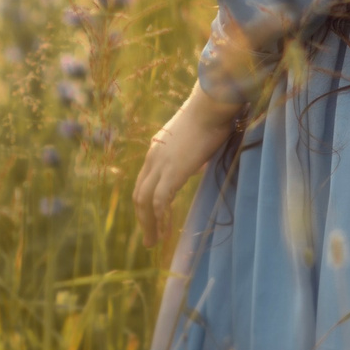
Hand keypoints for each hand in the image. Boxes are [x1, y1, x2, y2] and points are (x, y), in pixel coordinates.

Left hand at [133, 81, 240, 249]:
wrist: (210, 106)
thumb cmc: (210, 117)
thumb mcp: (196, 138)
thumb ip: (192, 153)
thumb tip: (199, 163)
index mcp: (157, 149)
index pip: (144, 181)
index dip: (145, 202)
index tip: (151, 219)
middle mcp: (153, 158)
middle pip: (139, 195)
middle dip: (143, 219)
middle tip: (149, 239)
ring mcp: (160, 165)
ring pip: (145, 202)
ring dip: (149, 225)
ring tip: (154, 243)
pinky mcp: (171, 172)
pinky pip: (160, 202)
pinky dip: (161, 220)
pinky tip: (166, 234)